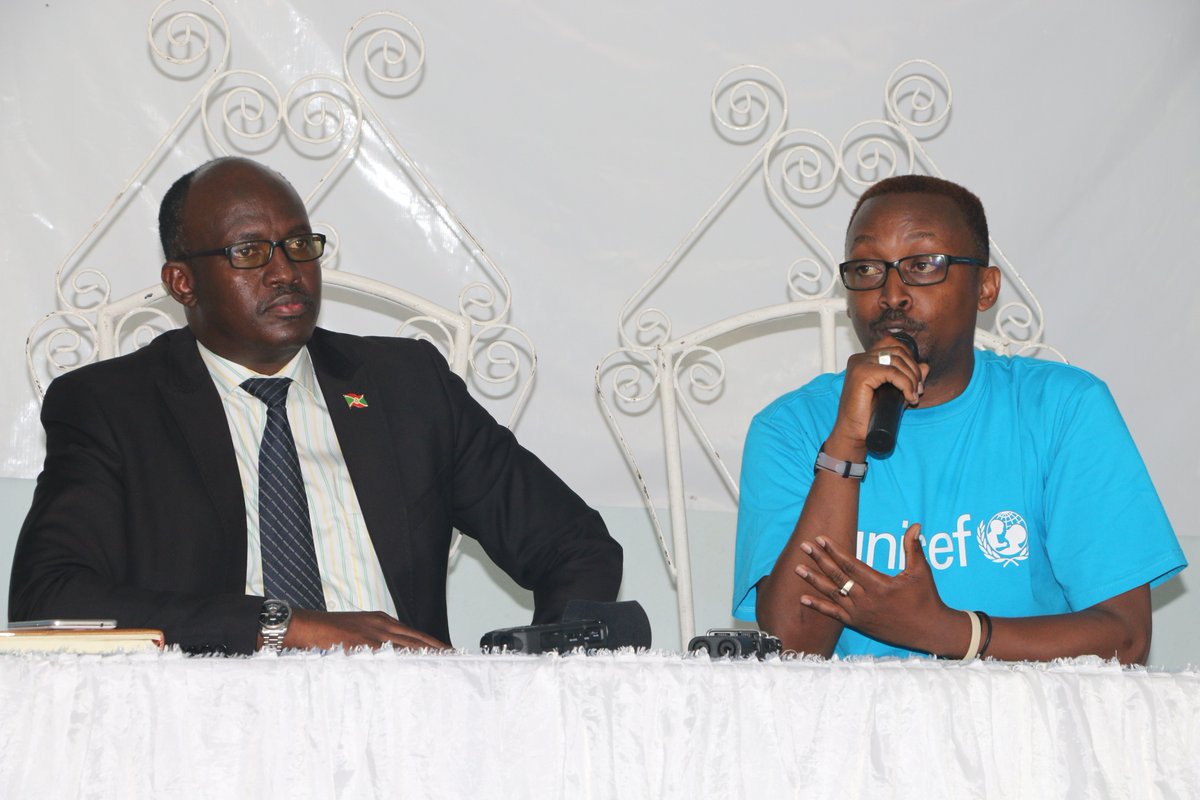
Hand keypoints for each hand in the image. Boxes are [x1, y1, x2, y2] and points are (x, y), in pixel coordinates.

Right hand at [280, 609, 449, 651]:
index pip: (412, 633)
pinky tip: (414, 668)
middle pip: (416, 638)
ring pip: (406, 645)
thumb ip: (373, 642)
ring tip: (442, 663)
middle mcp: (381, 624)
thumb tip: (387, 656)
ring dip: (425, 655)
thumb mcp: (356, 632)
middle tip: (454, 657)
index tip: (446, 650)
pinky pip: (386, 654)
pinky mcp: (362, 643)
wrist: (305, 625)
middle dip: (436, 648)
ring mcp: (372, 633)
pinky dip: (401, 661)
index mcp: (381, 620)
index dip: (431, 642)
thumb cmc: (327, 631)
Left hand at [793, 524, 961, 655]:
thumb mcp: (921, 571)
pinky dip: (818, 606)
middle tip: (804, 546)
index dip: (834, 551)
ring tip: (798, 568)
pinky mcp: (858, 624)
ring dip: (814, 580)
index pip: (850, 565)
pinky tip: (802, 598)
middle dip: (819, 559)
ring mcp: (860, 614)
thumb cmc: (926, 599)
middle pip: (837, 576)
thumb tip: (916, 525)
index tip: (820, 538)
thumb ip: (913, 548)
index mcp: (880, 585)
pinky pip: (833, 614)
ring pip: (832, 594)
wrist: (928, 630)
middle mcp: (866, 600)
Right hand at [828, 336, 928, 453]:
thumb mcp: (894, 393)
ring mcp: (859, 364)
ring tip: (913, 395)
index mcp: (864, 360)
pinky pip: (892, 372)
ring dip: (911, 379)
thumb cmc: (868, 416)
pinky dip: (905, 385)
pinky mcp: (861, 374)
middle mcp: (860, 358)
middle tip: (918, 390)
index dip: (909, 359)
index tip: (915, 381)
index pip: (893, 345)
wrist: (854, 433)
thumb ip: (908, 378)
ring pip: (897, 360)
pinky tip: (908, 397)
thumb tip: (925, 366)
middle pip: (898, 351)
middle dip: (913, 370)